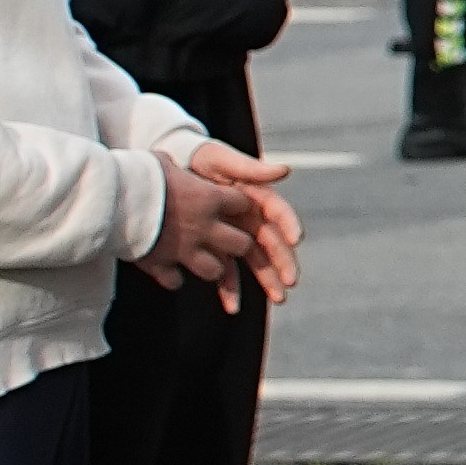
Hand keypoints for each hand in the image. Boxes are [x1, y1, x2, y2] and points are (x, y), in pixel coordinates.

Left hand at [147, 143, 300, 310]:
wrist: (169, 165)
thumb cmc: (199, 158)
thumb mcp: (219, 158)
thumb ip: (249, 167)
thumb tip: (285, 170)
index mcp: (255, 195)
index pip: (278, 211)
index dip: (288, 223)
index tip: (296, 238)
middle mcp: (250, 217)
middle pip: (271, 242)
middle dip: (283, 262)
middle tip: (290, 280)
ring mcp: (235, 234)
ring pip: (255, 260)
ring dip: (266, 280)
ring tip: (278, 299)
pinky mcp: (216, 247)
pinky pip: (225, 270)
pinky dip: (229, 288)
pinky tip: (232, 306)